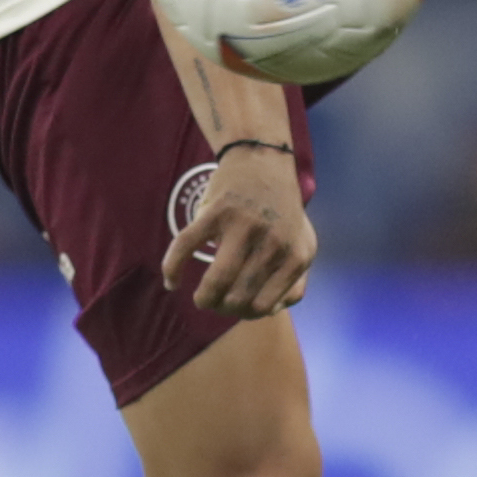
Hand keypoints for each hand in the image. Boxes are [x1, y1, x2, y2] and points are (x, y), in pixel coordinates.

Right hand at [163, 147, 315, 318]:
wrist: (264, 161)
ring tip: (201, 299)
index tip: (236, 307)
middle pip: (239, 298)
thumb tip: (268, 311)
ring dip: (204, 298)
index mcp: (295, 256)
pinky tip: (172, 282)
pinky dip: (173, 269)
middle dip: (223, 308)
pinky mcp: (216, 211)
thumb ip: (295, 281)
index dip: (245, 314)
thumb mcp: (304, 244)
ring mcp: (244, 225)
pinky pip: (186, 247)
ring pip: (217, 280)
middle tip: (217, 302)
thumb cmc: (282, 211)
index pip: (264, 306)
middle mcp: (273, 242)